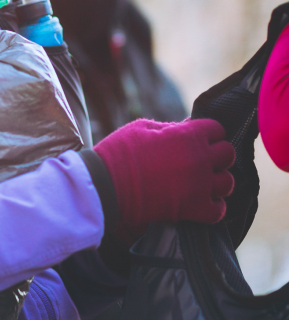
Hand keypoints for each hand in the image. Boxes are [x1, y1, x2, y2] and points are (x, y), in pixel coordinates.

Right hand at [94, 119, 234, 227]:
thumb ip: (170, 128)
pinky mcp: (194, 210)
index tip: (196, 137)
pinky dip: (212, 206)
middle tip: (200, 158)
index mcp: (188, 135)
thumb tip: (185, 129)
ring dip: (216, 180)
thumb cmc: (120, 151)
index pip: (217, 129)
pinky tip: (199, 201)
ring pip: (228, 182)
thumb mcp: (142, 127)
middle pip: (229, 154)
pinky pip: (219, 210)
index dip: (207, 132)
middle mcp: (200, 159)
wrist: (107, 185)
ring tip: (200, 181)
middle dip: (217, 154)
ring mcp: (199, 186)